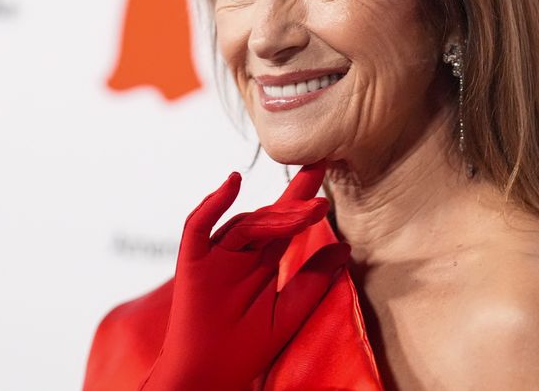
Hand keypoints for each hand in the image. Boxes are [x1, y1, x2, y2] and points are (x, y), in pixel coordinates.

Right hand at [140, 164, 350, 390]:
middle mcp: (240, 254)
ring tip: (304, 210)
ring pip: (244, 224)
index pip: (287, 223)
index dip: (304, 198)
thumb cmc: (247, 350)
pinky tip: (233, 184)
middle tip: (320, 173)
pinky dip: (213, 204)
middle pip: (267, 218)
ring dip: (273, 215)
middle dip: (294, 198)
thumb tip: (345, 248)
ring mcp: (215, 256)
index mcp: (263, 263)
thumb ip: (313, 280)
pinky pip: (198, 226)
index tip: (325, 169)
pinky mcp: (193, 262)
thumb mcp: (289, 313)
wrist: (209, 377)